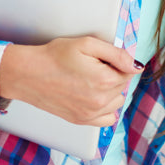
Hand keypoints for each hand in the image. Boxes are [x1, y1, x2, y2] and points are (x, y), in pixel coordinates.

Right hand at [0, 36, 141, 125]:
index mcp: (105, 80)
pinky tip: (93, 97)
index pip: (129, 71)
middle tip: (91, 67)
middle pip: (123, 85)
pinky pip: (106, 119)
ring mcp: (90, 113)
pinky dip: (105, 109)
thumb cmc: (54, 56)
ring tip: (89, 80)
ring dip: (110, 91)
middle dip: (113, 75)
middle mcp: (100, 100)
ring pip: (116, 101)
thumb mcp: (88, 44)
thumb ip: (117, 54)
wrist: (27, 74)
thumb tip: (137, 66)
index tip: (101, 59)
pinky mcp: (81, 120)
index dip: (117, 62)